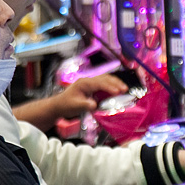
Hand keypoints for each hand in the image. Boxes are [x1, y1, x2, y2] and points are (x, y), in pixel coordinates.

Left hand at [11, 74, 127, 131]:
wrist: (58, 105)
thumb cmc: (66, 105)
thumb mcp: (75, 106)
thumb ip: (85, 105)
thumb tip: (95, 105)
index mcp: (84, 83)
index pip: (100, 83)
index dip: (110, 87)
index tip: (119, 92)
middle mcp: (88, 81)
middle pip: (105, 78)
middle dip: (116, 83)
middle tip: (125, 89)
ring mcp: (90, 83)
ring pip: (105, 79)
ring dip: (115, 83)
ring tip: (124, 89)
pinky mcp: (92, 87)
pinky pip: (104, 84)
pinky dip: (112, 86)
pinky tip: (117, 91)